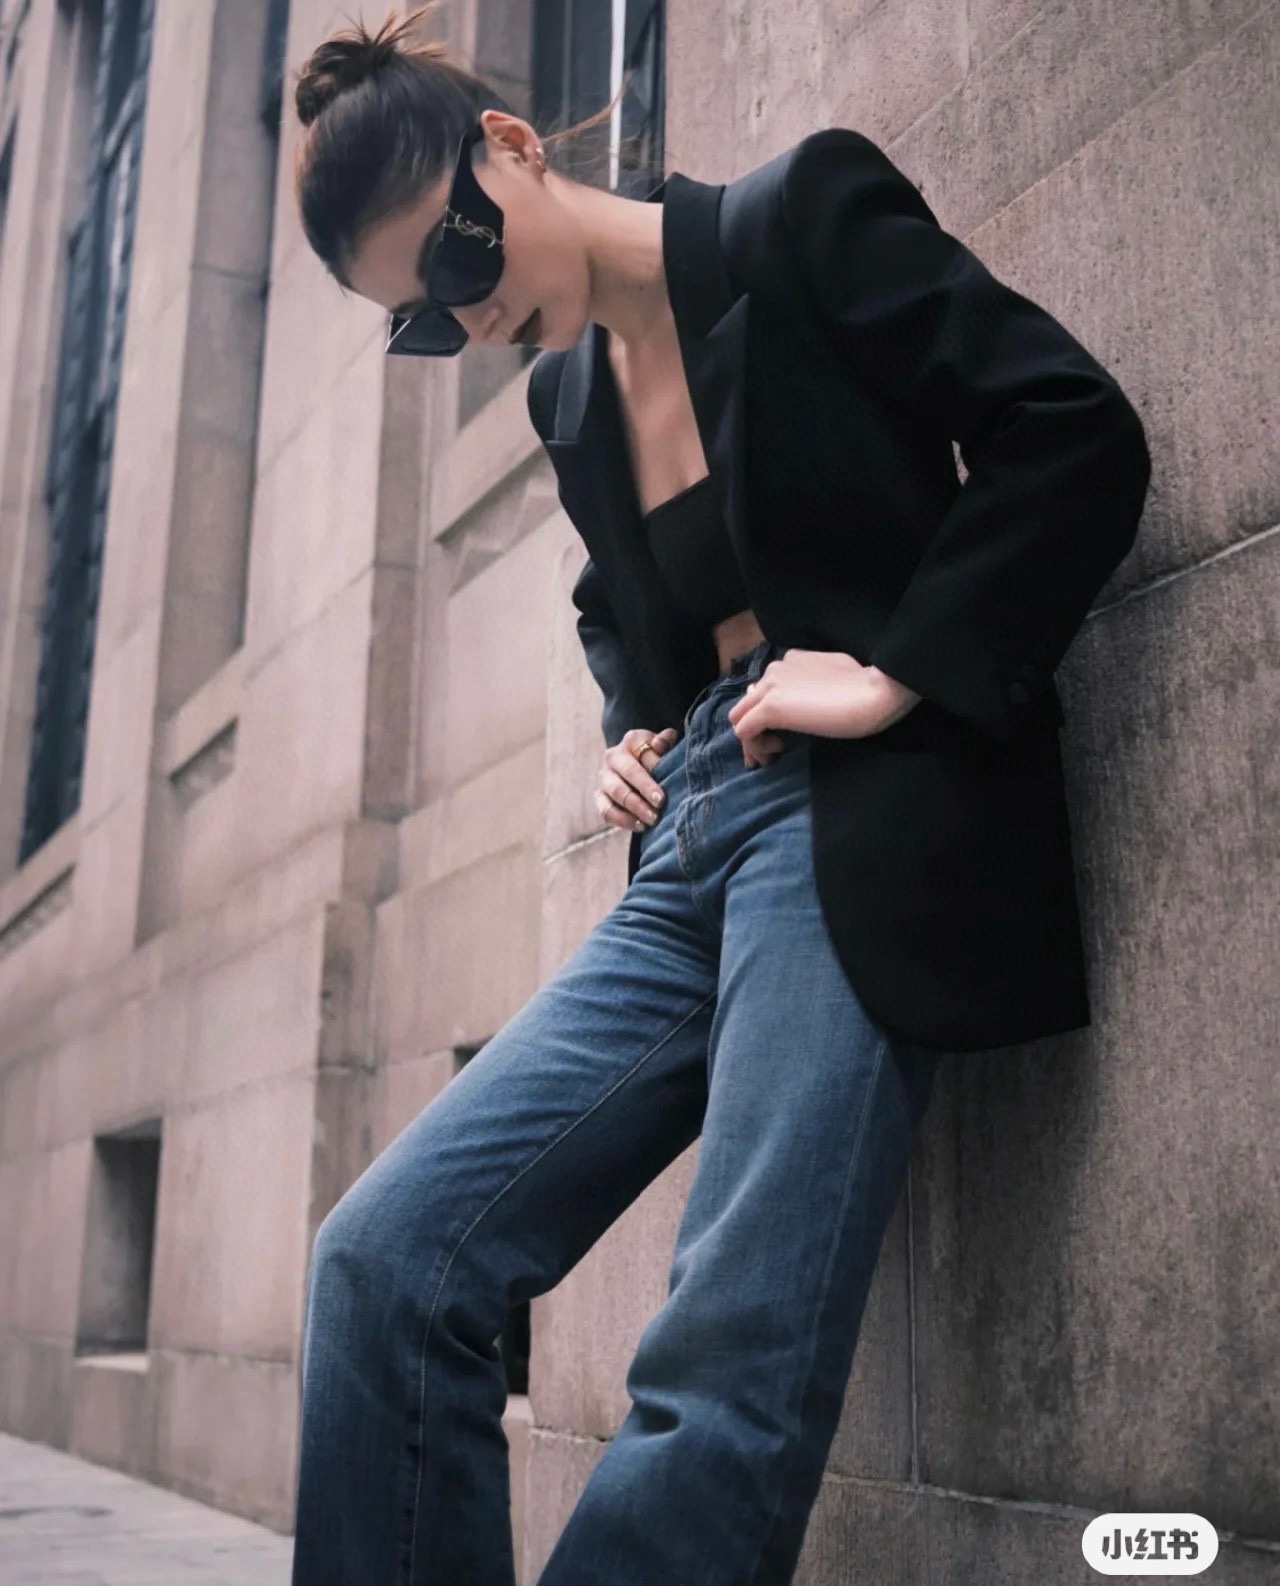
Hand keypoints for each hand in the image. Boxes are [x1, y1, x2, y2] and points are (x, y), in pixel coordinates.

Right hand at [596, 726, 679, 832]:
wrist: (644, 768)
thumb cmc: (660, 758)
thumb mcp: (666, 747)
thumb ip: (666, 742)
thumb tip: (664, 739)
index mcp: (632, 740)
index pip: (642, 755)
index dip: (653, 774)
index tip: (662, 795)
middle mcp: (613, 756)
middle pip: (627, 773)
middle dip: (643, 792)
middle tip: (659, 807)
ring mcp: (604, 777)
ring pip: (616, 792)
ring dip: (635, 808)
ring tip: (652, 820)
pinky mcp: (600, 796)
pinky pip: (606, 810)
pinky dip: (623, 820)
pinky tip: (640, 827)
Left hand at [726, 649, 921, 766]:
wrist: (875, 692)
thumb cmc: (866, 686)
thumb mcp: (837, 674)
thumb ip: (814, 680)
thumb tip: (808, 697)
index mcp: (790, 660)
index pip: (764, 688)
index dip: (768, 712)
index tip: (784, 732)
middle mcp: (775, 669)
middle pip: (746, 702)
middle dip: (754, 727)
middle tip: (773, 748)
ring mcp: (770, 687)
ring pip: (739, 716)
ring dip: (753, 738)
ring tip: (776, 752)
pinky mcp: (770, 708)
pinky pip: (744, 731)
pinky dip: (756, 746)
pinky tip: (778, 751)